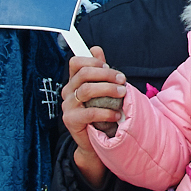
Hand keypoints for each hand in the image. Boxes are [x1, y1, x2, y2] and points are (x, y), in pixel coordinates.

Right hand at [63, 46, 126, 186]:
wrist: (96, 140)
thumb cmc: (101, 111)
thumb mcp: (102, 89)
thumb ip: (99, 70)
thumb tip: (96, 49)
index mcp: (74, 81)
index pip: (76, 62)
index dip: (93, 61)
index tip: (109, 67)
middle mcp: (68, 91)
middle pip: (83, 74)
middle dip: (106, 74)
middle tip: (122, 80)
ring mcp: (68, 106)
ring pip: (87, 90)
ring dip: (108, 90)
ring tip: (122, 94)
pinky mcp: (71, 121)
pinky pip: (90, 112)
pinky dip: (106, 112)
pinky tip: (116, 114)